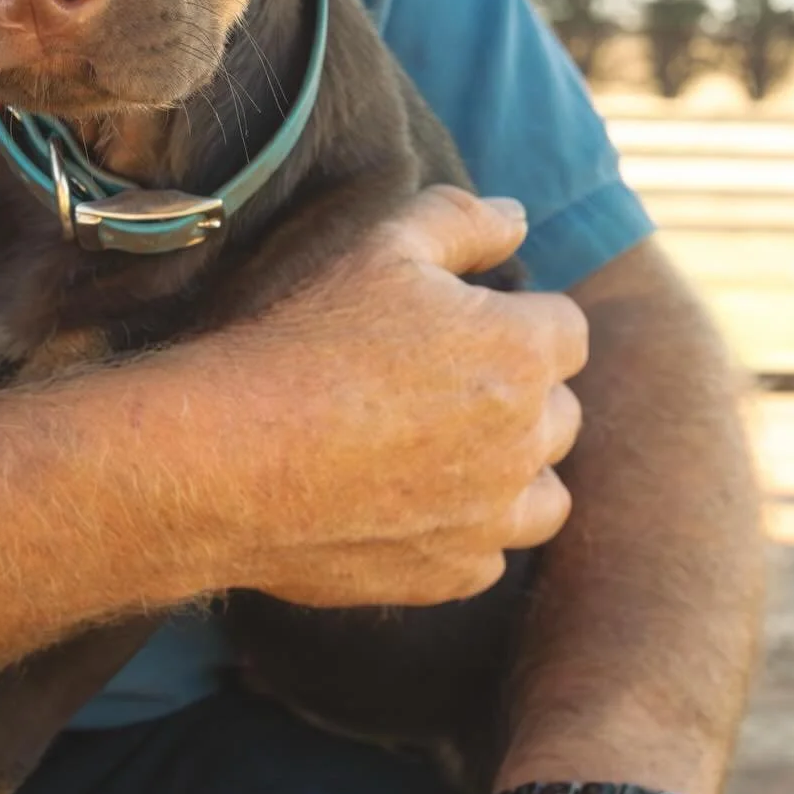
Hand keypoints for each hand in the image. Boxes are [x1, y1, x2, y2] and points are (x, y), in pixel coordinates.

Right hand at [184, 186, 587, 606]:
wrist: (227, 459)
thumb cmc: (302, 340)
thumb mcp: (380, 246)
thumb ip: (463, 221)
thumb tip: (519, 219)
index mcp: (520, 349)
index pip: (566, 330)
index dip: (513, 322)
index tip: (457, 328)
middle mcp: (525, 439)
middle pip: (560, 413)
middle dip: (517, 396)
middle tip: (434, 387)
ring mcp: (492, 516)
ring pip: (542, 497)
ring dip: (510, 474)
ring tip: (440, 456)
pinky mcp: (452, 573)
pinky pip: (490, 556)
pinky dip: (464, 535)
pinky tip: (406, 509)